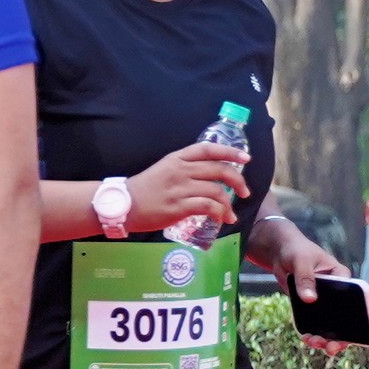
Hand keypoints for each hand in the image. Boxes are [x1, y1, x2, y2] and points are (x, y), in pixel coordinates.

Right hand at [125, 143, 247, 233]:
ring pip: (216, 191)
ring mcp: (179, 188)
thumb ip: (185, 169)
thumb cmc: (143, 190)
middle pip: (219, 170)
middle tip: (244, 192)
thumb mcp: (163, 170)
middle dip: (238, 181)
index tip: (246, 159)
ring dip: (229, 203)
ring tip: (230, 214)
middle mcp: (180, 171)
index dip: (230, 152)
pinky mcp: (177, 207)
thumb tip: (210, 177)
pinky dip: (219, 213)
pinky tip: (221, 219)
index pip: (209, 149)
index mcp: (176, 158)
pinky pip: (207, 207)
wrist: (122, 206)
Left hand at [264, 223, 352, 355]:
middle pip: (346, 317)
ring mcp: (324, 300)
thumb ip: (305, 279)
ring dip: (326, 336)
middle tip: (332, 347)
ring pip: (330, 323)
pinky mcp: (310, 305)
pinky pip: (314, 321)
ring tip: (314, 343)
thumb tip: (310, 299)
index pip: (357, 300)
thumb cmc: (296, 250)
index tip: (353, 334)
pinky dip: (312, 332)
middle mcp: (337, 292)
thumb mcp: (301, 262)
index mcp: (343, 278)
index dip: (359, 319)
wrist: (280, 252)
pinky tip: (306, 338)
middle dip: (342, 335)